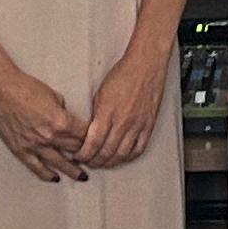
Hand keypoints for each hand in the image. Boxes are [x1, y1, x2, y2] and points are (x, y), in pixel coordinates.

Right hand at [0, 61, 90, 181]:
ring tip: (82, 177)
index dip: (93, 139)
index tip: (98, 144)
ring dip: (72, 171)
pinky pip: (36, 167)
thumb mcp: (55, 96)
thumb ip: (64, 111)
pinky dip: (46, 174)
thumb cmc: (27, 88)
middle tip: (94, 161)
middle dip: (86, 155)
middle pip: (74, 150)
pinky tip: (55, 178)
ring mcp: (34, 145)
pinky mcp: (20, 149)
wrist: (1, 89)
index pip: (84, 135)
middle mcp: (50, 136)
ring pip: (59, 163)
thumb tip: (69, 120)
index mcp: (61, 121)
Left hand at [78, 39, 171, 169]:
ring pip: (122, 155)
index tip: (78, 156)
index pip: (92, 144)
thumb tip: (89, 132)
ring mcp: (137, 126)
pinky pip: (139, 149)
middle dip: (94, 161)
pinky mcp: (149, 125)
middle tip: (88, 162)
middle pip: (106, 153)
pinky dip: (129, 157)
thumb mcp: (100, 94)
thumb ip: (95, 115)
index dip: (83, 155)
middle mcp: (122, 123)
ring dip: (110, 162)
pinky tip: (122, 157)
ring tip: (103, 163)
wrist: (146, 65)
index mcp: (107, 114)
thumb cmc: (122, 74)